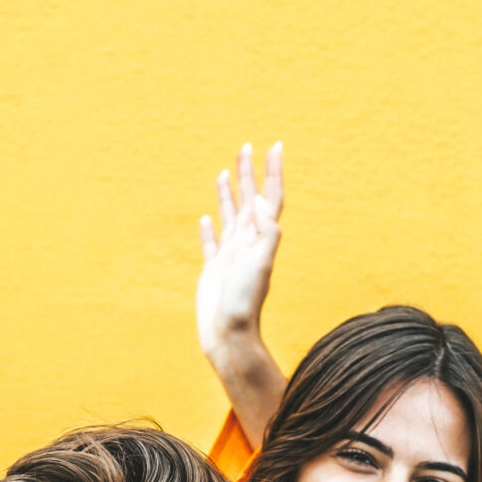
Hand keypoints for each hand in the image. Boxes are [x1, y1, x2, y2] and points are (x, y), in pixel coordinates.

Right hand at [197, 141, 282, 358]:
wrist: (230, 335)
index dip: (273, 172)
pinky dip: (209, 230)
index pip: (269, 198)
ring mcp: (230, 256)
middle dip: (248, 173)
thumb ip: (264, 234)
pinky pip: (211, 244)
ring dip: (228, 193)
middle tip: (246, 146)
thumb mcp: (259, 266)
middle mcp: (247, 244)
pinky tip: (206, 219)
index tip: (275, 146)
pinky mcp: (214, 270)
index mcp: (260, 239)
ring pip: (230, 216)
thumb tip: (259, 201)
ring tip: (225, 171)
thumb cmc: (244, 303)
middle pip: (249, 200)